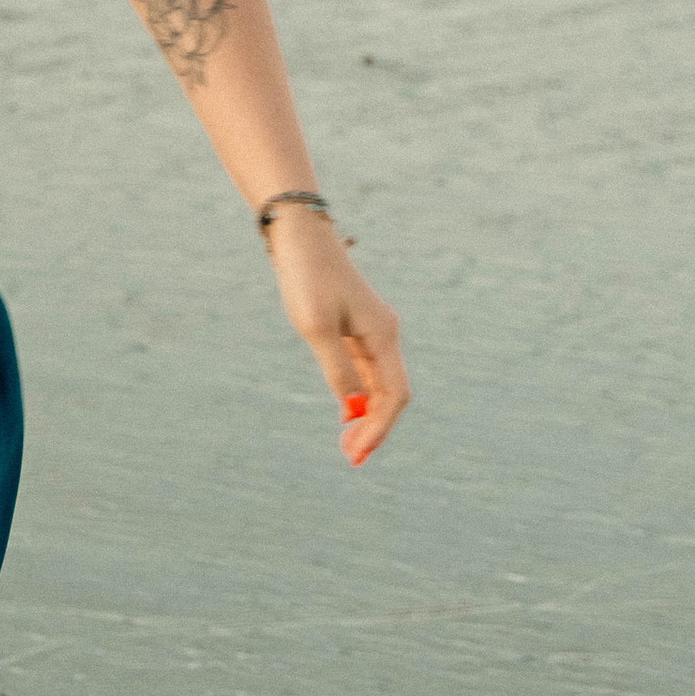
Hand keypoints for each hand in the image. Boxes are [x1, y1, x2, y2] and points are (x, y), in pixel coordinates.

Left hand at [267, 213, 409, 466]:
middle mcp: (385, 335)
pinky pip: (366, 371)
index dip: (379, 428)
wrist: (300, 236)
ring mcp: (372, 331)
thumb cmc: (307, 278)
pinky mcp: (356, 327)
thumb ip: (337, 369)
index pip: (394, 395)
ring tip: (348, 446)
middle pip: (391, 394)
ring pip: (379, 384)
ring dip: (367, 416)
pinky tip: (347, 413)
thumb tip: (352, 409)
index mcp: (384, 335)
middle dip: (374, 428)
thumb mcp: (316, 327)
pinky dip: (359, 396)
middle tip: (351, 458)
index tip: (356, 453)